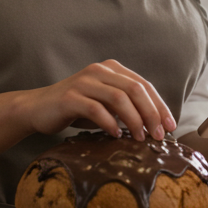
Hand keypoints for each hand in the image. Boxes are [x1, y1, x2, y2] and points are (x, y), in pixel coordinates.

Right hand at [16, 60, 175, 140]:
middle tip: (158, 135)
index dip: (160, 105)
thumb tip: (156, 126)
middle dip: (151, 114)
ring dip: (133, 120)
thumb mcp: (104, 105)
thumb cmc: (76, 109)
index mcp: (111, 70)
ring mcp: (84, 82)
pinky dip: (109, 123)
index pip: (144, 85)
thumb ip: (126, 107)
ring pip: (119, 98)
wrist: (37, 108)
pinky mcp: (69, 97)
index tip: (170, 126)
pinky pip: (96, 109)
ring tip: (139, 138)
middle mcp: (99, 70)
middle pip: (135, 90)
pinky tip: (115, 135)